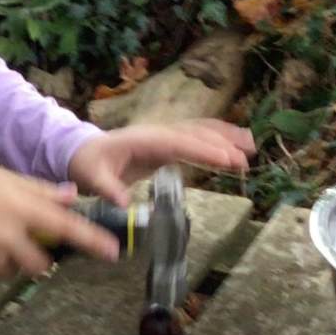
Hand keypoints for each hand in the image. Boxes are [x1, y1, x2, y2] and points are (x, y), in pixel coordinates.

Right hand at [0, 163, 119, 278]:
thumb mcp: (7, 180)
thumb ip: (42, 191)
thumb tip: (73, 196)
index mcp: (22, 209)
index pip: (66, 227)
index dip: (91, 240)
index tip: (113, 253)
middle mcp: (10, 235)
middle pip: (41, 263)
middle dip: (38, 257)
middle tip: (22, 241)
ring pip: (15, 270)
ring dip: (12, 260)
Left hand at [67, 120, 256, 202]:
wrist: (84, 151)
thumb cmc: (89, 165)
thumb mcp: (93, 178)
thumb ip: (108, 189)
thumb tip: (123, 203)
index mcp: (143, 139)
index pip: (178, 143)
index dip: (202, 150)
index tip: (225, 160)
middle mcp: (158, 132)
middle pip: (195, 134)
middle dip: (221, 146)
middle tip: (244, 162)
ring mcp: (165, 134)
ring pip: (201, 131)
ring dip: (226, 137)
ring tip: (251, 148)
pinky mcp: (170, 141)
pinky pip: (198, 136)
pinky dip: (220, 137)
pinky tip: (239, 143)